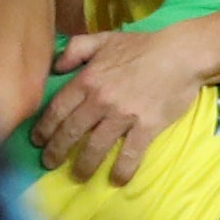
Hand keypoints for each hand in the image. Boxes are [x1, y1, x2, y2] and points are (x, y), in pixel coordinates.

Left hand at [34, 22, 212, 183]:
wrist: (182, 54)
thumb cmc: (143, 46)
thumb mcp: (105, 39)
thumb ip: (76, 49)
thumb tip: (55, 66)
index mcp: (88, 79)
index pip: (58, 109)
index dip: (44, 128)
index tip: (37, 141)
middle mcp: (100, 100)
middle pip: (71, 132)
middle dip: (56, 151)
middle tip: (49, 164)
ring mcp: (123, 115)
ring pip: (95, 147)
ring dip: (83, 166)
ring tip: (78, 176)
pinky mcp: (146, 127)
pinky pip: (131, 154)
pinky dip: (122, 170)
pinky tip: (117, 181)